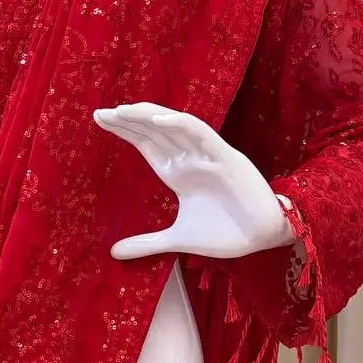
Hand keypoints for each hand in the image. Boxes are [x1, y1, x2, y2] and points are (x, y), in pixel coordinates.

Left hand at [96, 101, 293, 262]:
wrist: (263, 238)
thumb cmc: (226, 234)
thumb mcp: (177, 239)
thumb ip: (147, 243)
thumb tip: (114, 252)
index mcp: (178, 173)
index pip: (147, 144)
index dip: (126, 130)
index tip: (100, 119)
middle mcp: (190, 159)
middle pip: (155, 131)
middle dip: (129, 120)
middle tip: (100, 113)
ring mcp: (207, 155)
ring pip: (175, 126)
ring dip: (150, 116)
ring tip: (123, 110)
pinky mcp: (226, 157)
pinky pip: (201, 134)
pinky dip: (180, 124)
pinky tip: (158, 120)